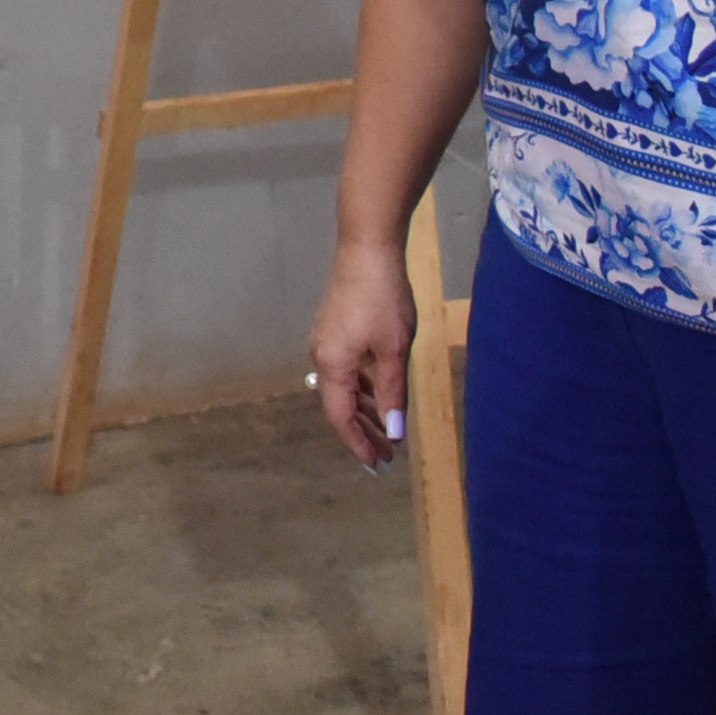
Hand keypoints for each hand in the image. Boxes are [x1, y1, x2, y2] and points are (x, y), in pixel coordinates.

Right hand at [307, 237, 416, 472]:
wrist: (367, 249)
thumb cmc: (383, 300)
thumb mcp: (394, 350)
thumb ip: (392, 392)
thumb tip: (393, 432)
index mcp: (331, 365)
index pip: (341, 417)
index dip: (359, 443)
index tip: (379, 465)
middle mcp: (321, 356)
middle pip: (339, 405)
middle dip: (363, 432)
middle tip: (387, 456)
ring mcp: (325, 341)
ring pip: (343, 387)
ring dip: (364, 410)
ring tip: (387, 431)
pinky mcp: (334, 329)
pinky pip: (346, 370)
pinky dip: (362, 388)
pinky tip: (379, 394)